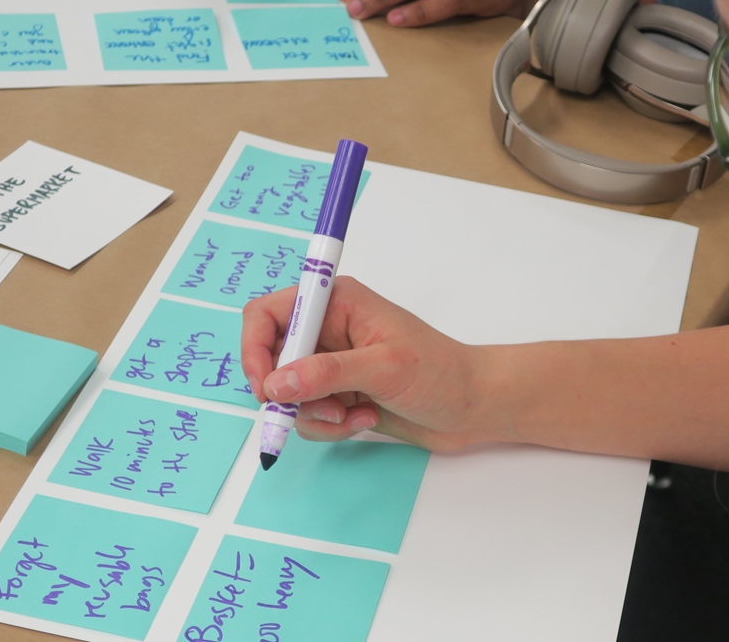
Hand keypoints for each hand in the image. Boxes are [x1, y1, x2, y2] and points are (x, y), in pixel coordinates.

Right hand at [241, 277, 502, 450]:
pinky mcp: (339, 394)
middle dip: (291, 393)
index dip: (255, 349)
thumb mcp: (384, 369)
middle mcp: (328, 330)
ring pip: (288, 394)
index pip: (268, 314)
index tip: (266, 387)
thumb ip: (327, 373)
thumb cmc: (441, 373)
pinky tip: (365, 419)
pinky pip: (308, 415)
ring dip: (315, 414)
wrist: (474, 406)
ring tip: (354, 414)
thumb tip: (277, 383)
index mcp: (336, 303)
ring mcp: (332, 364)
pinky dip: (330, 426)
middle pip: (271, 359)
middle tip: (324, 408)